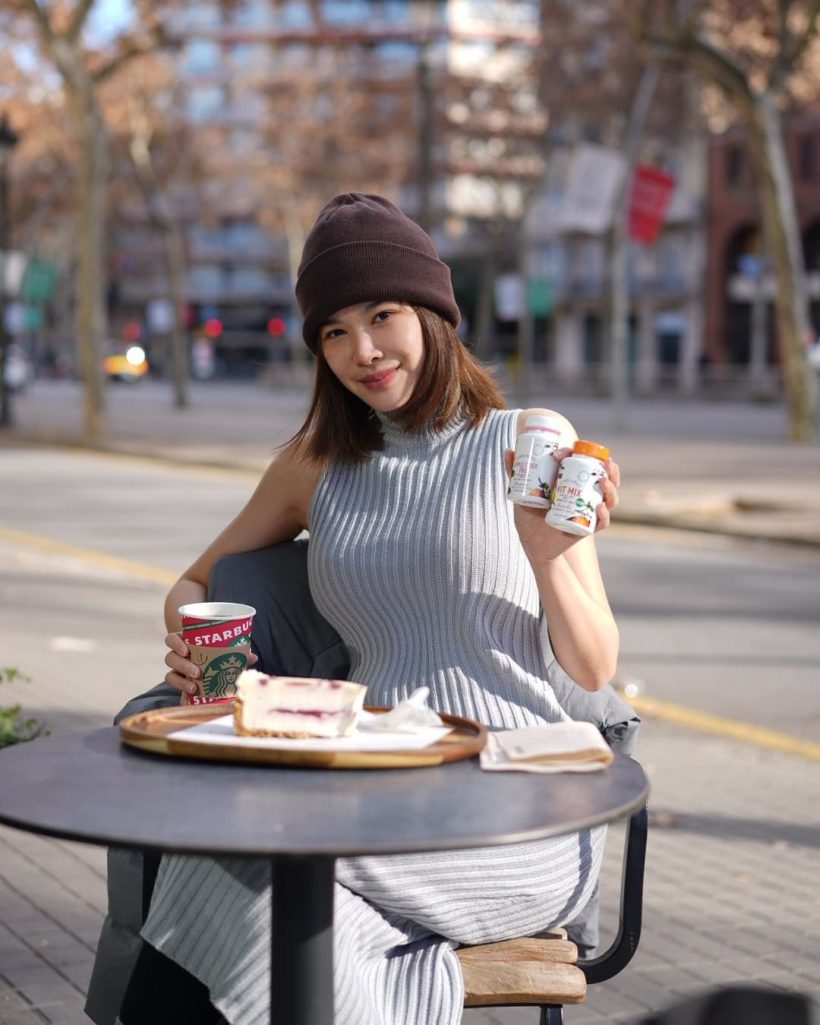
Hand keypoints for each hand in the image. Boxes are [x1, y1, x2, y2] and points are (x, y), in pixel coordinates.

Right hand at [164, 632, 257, 704]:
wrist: (213, 675)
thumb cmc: (218, 656)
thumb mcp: (226, 653)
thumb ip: (237, 653)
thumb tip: (252, 656)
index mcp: (185, 643)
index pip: (171, 639)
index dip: (175, 643)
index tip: (186, 650)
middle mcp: (178, 657)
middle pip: (170, 658)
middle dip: (182, 665)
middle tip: (197, 672)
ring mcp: (177, 672)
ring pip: (169, 675)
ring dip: (181, 682)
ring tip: (194, 687)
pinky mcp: (180, 686)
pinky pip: (175, 691)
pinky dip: (182, 695)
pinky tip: (190, 698)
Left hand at [504, 448, 621, 558]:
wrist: (532, 545)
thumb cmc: (528, 518)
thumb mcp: (521, 493)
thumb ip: (515, 473)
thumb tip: (508, 449)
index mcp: (573, 484)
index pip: (588, 465)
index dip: (586, 455)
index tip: (569, 451)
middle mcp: (585, 497)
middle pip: (606, 479)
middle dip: (610, 469)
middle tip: (606, 462)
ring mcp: (588, 512)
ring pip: (609, 499)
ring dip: (611, 489)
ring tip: (604, 482)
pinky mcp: (587, 529)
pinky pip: (601, 522)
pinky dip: (603, 515)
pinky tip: (600, 507)